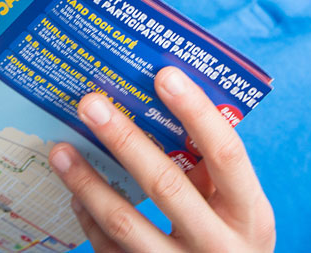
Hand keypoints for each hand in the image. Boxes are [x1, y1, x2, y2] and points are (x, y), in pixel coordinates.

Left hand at [49, 67, 274, 252]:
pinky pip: (110, 251)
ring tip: (60, 149)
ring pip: (126, 224)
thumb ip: (211, 166)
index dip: (196, 112)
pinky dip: (89, 218)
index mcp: (250, 216)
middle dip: (124, 140)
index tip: (164, 74)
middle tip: (91, 103)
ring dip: (88, 183)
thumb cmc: (231, 238)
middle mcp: (219, 247)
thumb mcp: (238, 208)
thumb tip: (163, 103)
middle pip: (166, 185)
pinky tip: (74, 191)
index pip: (225, 153)